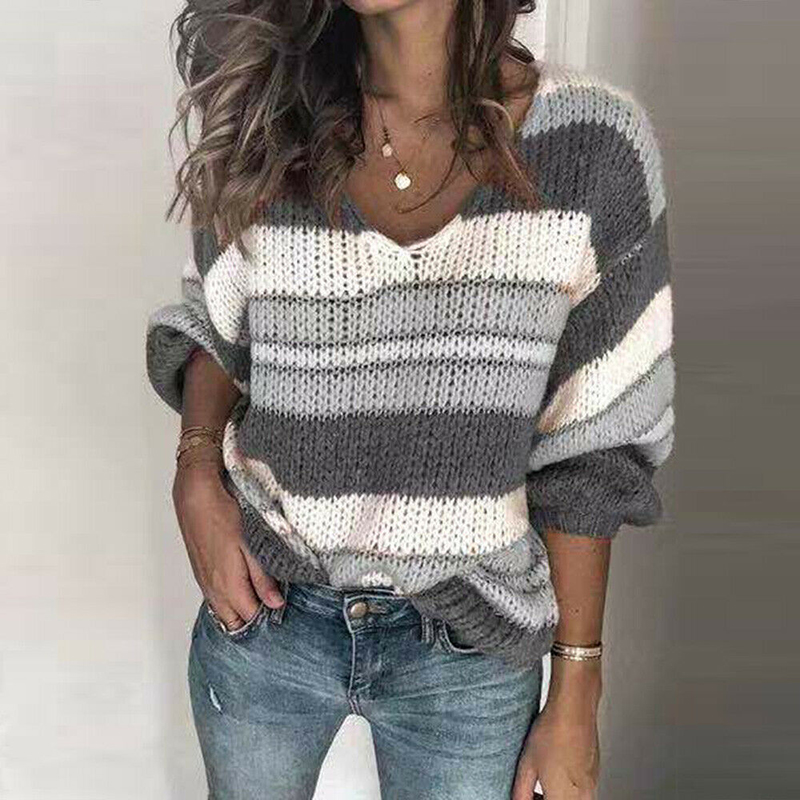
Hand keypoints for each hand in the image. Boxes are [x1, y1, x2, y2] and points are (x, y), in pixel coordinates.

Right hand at [172, 453, 283, 631]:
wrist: (196, 496)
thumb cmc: (224, 514)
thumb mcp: (251, 545)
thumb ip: (262, 577)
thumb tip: (275, 603)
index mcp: (228, 584)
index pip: (250, 618)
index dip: (268, 618)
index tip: (284, 610)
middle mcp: (213, 588)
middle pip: (234, 622)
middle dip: (253, 620)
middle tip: (273, 606)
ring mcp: (205, 581)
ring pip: (223, 611)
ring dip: (240, 610)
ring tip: (261, 597)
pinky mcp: (201, 572)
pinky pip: (215, 598)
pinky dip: (229, 600)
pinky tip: (243, 587)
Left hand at [512, 659, 601, 799]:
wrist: (574, 709)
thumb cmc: (553, 733)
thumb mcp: (527, 765)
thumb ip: (521, 790)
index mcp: (563, 799)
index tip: (526, 797)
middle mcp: (582, 796)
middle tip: (532, 792)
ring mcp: (591, 784)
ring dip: (557, 796)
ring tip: (542, 781)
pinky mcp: (595, 772)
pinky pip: (582, 791)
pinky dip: (568, 787)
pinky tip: (556, 769)